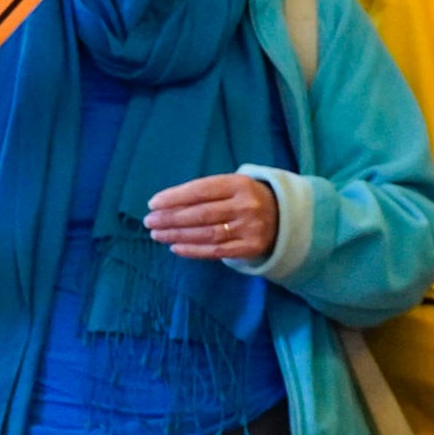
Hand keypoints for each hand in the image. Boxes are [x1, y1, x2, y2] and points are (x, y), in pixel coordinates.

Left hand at [144, 173, 278, 262]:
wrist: (284, 216)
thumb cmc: (246, 198)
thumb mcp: (232, 186)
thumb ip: (205, 192)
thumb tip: (164, 205)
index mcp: (240, 184)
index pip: (201, 190)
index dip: (174, 198)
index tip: (152, 204)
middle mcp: (247, 205)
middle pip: (201, 214)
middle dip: (170, 218)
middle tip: (149, 222)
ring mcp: (250, 227)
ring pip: (206, 233)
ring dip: (177, 235)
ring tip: (157, 235)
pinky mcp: (251, 247)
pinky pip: (217, 251)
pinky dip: (193, 250)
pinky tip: (175, 247)